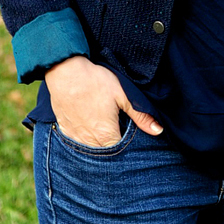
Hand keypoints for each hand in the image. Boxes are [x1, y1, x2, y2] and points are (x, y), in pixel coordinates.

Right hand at [45, 55, 161, 145]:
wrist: (66, 72)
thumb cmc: (96, 81)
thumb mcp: (123, 95)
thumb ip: (140, 115)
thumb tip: (158, 131)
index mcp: (107, 135)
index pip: (120, 151)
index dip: (126, 143)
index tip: (127, 130)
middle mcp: (90, 142)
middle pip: (105, 151)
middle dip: (112, 142)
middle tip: (114, 124)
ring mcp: (76, 137)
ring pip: (91, 148)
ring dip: (98, 141)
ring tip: (101, 124)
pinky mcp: (65, 130)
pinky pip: (77, 141)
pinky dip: (83, 136)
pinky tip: (87, 124)